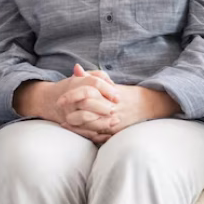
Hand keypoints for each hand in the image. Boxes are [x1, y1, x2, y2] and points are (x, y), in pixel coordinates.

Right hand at [14, 65, 117, 130]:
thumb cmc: (72, 87)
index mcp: (75, 83)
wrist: (48, 100)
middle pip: (88, 101)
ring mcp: (69, 113)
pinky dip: (97, 135)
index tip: (117, 96)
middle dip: (103, 106)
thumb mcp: (82, 78)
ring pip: (85, 118)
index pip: (93, 83)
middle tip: (115, 109)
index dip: (107, 89)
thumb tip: (111, 83)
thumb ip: (97, 76)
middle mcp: (71, 98)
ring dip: (102, 121)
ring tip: (114, 121)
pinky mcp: (70, 125)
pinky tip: (108, 134)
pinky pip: (83, 132)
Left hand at [59, 67, 181, 141]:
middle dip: (70, 113)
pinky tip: (76, 131)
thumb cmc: (122, 93)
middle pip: (85, 112)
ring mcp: (112, 121)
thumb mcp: (107, 82)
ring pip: (89, 126)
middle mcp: (109, 108)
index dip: (70, 97)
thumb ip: (91, 76)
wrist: (144, 105)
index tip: (60, 100)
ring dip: (75, 126)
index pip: (84, 93)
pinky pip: (97, 135)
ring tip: (64, 122)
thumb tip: (76, 68)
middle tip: (59, 113)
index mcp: (106, 94)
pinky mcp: (114, 131)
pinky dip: (85, 134)